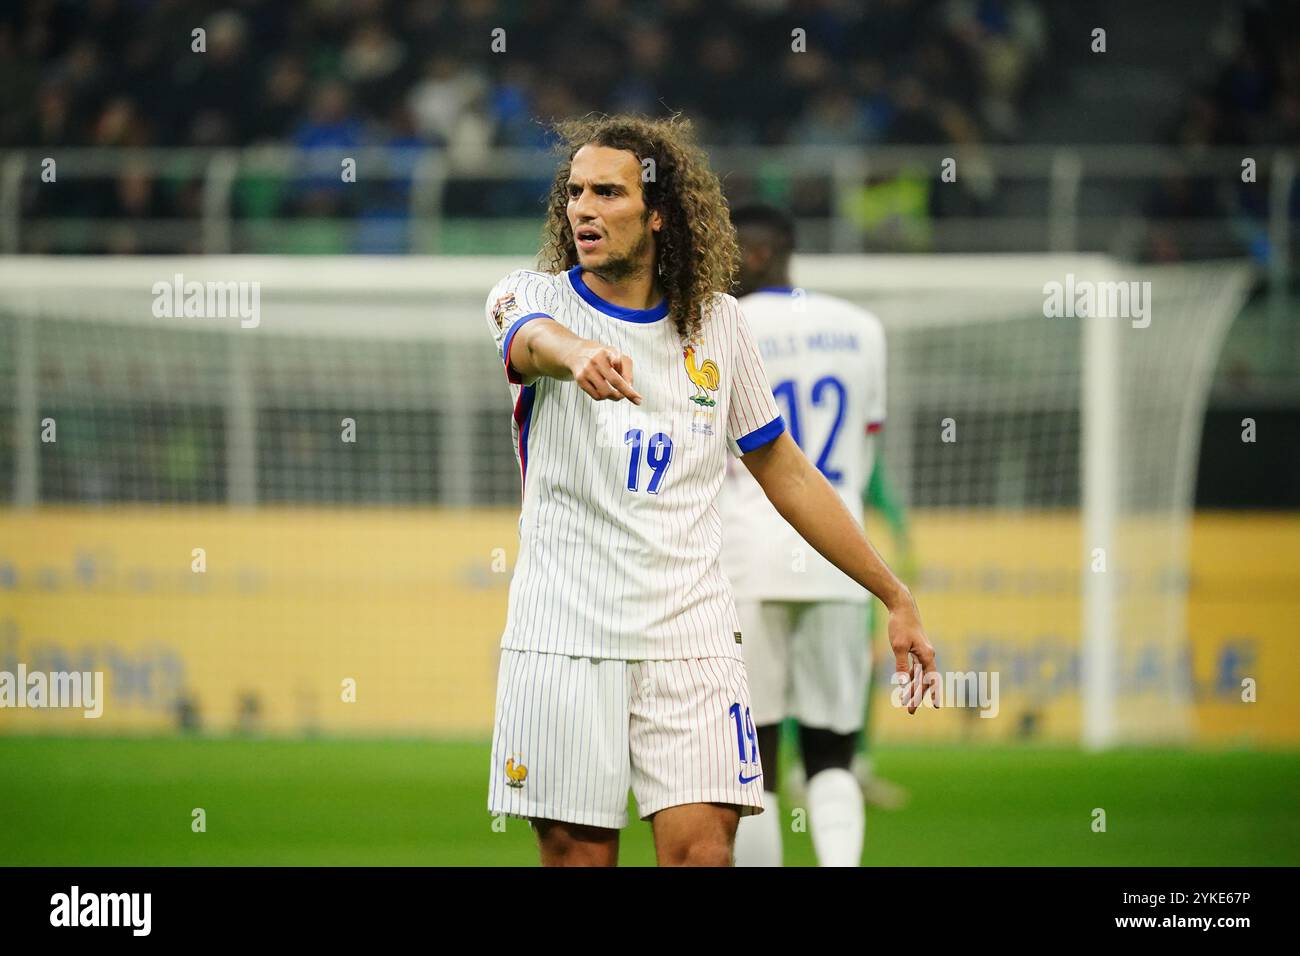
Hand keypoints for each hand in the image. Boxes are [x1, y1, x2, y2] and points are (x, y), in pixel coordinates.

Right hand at [565, 341, 642, 404]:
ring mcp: (587, 370)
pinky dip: (603, 397)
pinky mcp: (580, 379)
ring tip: (615, 392)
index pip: (619, 362)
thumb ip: (626, 369)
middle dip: (626, 393)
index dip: (624, 371)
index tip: (637, 396)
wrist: (577, 352)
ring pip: (605, 393)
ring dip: (614, 396)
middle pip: (615, 381)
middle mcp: (596, 359)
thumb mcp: (617, 355)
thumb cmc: (602, 356)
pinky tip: (604, 390)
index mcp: (608, 352)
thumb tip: (629, 388)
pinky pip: (596, 396)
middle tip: (634, 399)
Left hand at [888, 595, 938, 714]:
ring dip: (912, 688)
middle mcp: (927, 655)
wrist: (901, 607)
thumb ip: (902, 665)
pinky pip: (914, 668)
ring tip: (905, 703)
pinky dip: (910, 677)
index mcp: (927, 655)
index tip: (936, 706)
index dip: (934, 693)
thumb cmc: (901, 625)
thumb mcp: (899, 646)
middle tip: (909, 711)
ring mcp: (921, 652)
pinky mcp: (915, 649)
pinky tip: (905, 686)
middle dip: (917, 696)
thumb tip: (904, 683)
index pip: (931, 678)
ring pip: (919, 675)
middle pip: (924, 680)